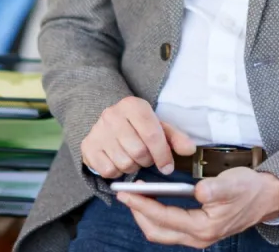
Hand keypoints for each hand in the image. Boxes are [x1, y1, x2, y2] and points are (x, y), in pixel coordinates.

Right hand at [81, 97, 195, 177]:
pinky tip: (118, 161)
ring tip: (132, 158)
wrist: (107, 123)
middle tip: (146, 158)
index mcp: (132, 105)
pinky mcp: (88, 147)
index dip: (163, 154)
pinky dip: (117, 172)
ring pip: (124, 163)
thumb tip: (190, 150)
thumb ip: (175, 138)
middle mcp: (112, 115)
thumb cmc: (137, 126)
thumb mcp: (157, 126)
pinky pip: (108, 171)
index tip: (168, 167)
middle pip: (138, 152)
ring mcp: (97, 131)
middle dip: (147, 161)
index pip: (152, 134)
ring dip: (133, 167)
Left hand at [117, 168, 278, 248]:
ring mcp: (197, 236)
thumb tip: (197, 191)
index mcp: (204, 227)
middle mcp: (198, 237)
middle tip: (125, 194)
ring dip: (144, 215)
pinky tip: (151, 201)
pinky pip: (169, 228)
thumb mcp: (233, 184)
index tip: (127, 192)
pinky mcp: (198, 231)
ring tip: (135, 197)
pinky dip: (155, 216)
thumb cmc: (249, 189)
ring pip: (161, 232)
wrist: (267, 198)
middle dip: (138, 213)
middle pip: (157, 231)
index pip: (164, 217)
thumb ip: (214, 189)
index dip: (142, 205)